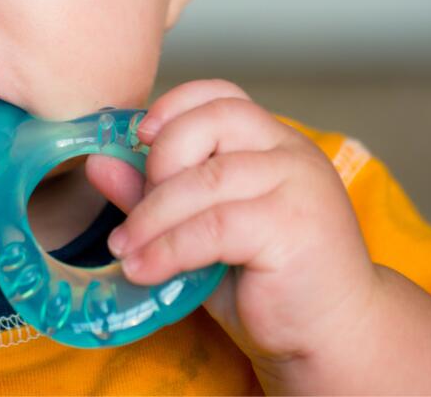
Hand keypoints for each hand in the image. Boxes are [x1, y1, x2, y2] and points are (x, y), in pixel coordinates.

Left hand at [86, 79, 377, 369]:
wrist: (332, 337)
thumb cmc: (268, 282)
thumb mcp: (202, 232)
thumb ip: (156, 194)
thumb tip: (98, 162)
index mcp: (274, 143)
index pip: (222, 95)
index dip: (174, 106)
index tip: (136, 137)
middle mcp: (291, 153)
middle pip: (211, 122)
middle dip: (158, 162)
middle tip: (135, 213)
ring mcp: (298, 186)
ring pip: (205, 179)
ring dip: (151, 217)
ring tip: (126, 250)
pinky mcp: (293, 227)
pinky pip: (213, 226)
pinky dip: (169, 248)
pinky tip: (146, 270)